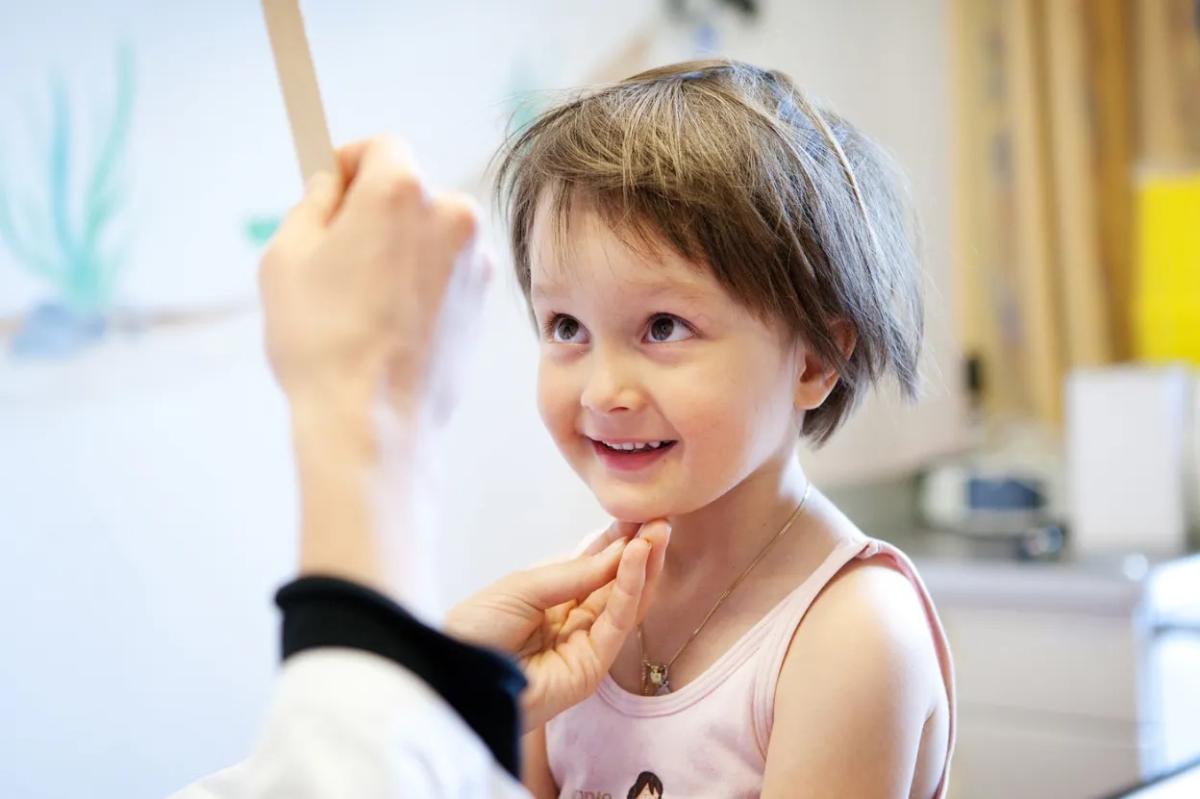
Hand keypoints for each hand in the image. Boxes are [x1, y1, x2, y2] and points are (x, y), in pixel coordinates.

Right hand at [259, 136, 488, 603]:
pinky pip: (446, 274)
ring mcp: (475, 261)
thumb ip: (313, 204)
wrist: (374, 422)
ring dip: (400, 252)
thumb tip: (334, 189)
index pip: (380, 147)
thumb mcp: (286, 256)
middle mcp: (452, 215)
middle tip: (336, 259)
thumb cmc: (322, 341)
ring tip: (362, 306)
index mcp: (401, 190)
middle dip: (374, 213)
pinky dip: (423, 286)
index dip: (349, 165)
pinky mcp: (485, 302)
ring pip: (429, 236)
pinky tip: (391, 327)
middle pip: (409, 192)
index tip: (332, 192)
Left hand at [446, 520, 670, 730]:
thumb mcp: (525, 587)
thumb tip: (622, 548)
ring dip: (645, 566)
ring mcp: (584, 646)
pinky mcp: (592, 668)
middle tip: (660, 520)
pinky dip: (631, 588)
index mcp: (552, 599)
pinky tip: (637, 557)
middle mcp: (572, 622)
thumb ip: (576, 573)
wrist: (454, 673)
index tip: (640, 513)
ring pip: (627, 604)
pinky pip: (619, 623)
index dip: (618, 542)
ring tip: (657, 531)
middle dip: (640, 551)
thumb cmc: (475, 628)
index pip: (596, 568)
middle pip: (618, 585)